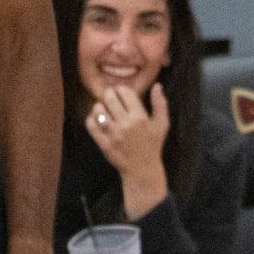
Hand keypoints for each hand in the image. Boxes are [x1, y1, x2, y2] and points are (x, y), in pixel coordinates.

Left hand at [86, 83, 169, 218]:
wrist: (141, 168)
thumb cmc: (153, 144)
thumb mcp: (162, 123)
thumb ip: (160, 103)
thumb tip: (157, 85)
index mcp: (140, 117)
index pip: (126, 93)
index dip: (121, 89)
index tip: (121, 90)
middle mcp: (125, 124)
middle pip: (110, 99)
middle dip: (109, 93)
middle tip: (109, 94)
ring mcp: (113, 134)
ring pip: (99, 111)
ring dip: (99, 105)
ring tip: (102, 106)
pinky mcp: (103, 143)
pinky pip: (92, 126)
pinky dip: (91, 119)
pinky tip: (96, 118)